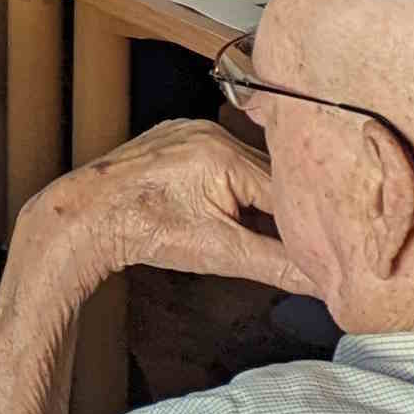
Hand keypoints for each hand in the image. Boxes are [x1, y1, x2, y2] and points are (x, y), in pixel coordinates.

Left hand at [35, 118, 306, 292]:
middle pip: (271, 177)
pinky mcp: (177, 138)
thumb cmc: (145, 231)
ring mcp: (191, 130)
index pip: (289, 192)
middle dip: (284, 213)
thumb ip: (281, 266)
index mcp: (224, 153)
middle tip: (303, 247)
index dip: (308, 224)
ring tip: (257, 231)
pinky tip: (229, 212)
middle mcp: (210, 132)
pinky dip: (234, 188)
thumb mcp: (222, 254)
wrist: (87, 216)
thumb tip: (326, 283)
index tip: (326, 249)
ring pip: (249, 168)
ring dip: (259, 200)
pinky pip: (223, 160)